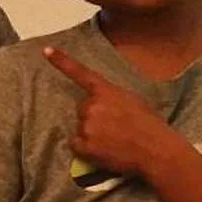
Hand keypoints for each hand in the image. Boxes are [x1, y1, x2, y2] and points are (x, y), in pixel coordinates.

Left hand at [44, 47, 181, 177]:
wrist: (156, 150)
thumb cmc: (149, 124)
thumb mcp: (132, 99)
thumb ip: (112, 96)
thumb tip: (103, 102)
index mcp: (105, 90)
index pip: (80, 72)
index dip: (61, 61)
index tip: (46, 50)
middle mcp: (92, 105)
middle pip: (82, 108)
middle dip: (93, 116)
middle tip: (114, 127)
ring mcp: (86, 125)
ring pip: (80, 127)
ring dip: (91, 133)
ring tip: (113, 140)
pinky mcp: (84, 145)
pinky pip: (76, 144)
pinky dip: (85, 149)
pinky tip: (103, 150)